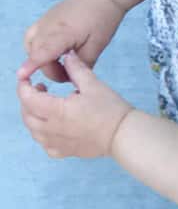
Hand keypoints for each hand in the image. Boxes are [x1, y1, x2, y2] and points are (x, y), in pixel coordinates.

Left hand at [17, 52, 132, 158]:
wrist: (122, 134)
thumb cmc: (109, 109)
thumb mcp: (94, 84)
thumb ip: (77, 69)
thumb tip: (67, 56)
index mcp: (55, 111)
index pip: (27, 98)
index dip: (23, 86)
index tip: (27, 78)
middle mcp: (50, 129)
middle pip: (27, 114)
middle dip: (28, 100)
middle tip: (41, 88)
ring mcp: (55, 143)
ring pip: (33, 130)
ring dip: (33, 116)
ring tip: (46, 106)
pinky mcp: (63, 152)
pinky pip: (44, 144)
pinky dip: (42, 133)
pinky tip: (53, 126)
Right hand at [18, 0, 127, 83]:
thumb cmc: (102, 20)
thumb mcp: (97, 46)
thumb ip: (81, 64)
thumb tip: (70, 77)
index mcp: (62, 33)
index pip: (42, 52)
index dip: (31, 65)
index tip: (22, 76)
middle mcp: (47, 27)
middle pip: (37, 54)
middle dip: (51, 69)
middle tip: (70, 72)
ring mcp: (43, 21)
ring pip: (31, 47)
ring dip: (42, 58)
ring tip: (62, 60)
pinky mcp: (43, 19)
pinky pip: (31, 37)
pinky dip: (37, 48)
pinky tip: (52, 51)